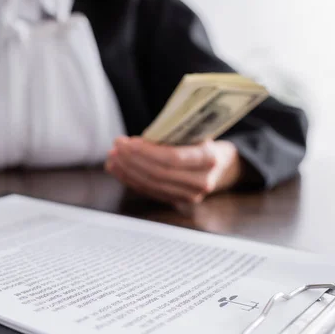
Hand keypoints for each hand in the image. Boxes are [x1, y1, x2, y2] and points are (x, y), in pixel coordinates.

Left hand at [105, 137, 242, 204]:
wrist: (221, 164)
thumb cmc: (202, 141)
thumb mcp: (194, 131)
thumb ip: (170, 135)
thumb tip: (133, 141)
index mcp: (208, 158)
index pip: (173, 158)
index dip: (146, 152)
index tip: (127, 142)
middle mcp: (202, 181)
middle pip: (159, 174)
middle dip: (132, 160)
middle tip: (116, 147)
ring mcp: (191, 196)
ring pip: (152, 185)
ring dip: (127, 171)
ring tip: (113, 158)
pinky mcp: (178, 202)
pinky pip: (150, 192)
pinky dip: (131, 180)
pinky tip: (118, 169)